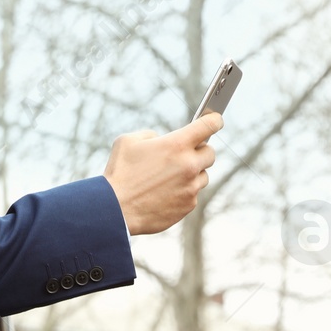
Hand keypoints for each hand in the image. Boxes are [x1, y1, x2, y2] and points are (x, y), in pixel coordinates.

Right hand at [102, 112, 221, 235]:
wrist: (115, 209)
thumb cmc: (120, 173)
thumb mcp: (129, 141)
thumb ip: (152, 135)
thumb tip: (162, 140)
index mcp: (177, 144)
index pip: (209, 126)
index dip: (214, 120)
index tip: (215, 120)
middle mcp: (189, 165)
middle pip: (210, 153)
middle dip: (199, 151)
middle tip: (184, 154)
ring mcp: (191, 187)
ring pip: (203, 175)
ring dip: (192, 173)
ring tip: (169, 177)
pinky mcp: (188, 205)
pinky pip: (193, 194)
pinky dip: (183, 191)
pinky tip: (164, 193)